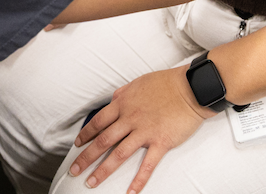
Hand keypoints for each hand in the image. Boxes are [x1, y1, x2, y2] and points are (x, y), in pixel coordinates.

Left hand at [68, 66, 214, 192]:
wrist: (190, 88)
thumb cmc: (166, 83)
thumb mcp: (138, 82)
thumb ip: (123, 93)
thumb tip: (113, 99)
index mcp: (123, 104)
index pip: (98, 122)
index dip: (86, 134)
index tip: (78, 144)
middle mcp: (130, 119)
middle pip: (103, 141)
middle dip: (86, 157)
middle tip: (75, 170)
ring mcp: (144, 132)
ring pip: (118, 154)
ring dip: (103, 171)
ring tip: (91, 182)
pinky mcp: (160, 142)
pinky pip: (147, 165)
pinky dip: (138, 180)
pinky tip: (130, 192)